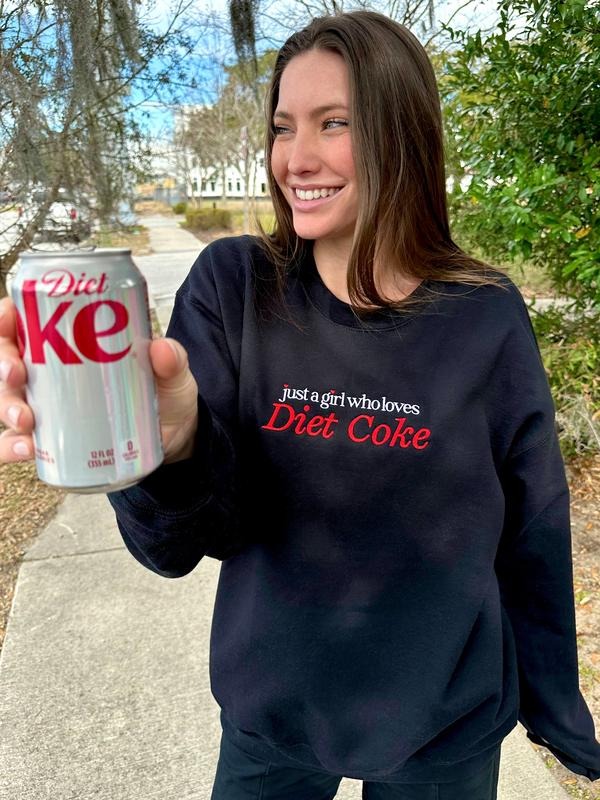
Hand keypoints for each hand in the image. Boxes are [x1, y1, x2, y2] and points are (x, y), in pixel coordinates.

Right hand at [0, 297, 198, 464]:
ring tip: (26, 421)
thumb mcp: (172, 373)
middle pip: (6, 360)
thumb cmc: (164, 392)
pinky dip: (11, 447)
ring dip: (7, 407)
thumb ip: (172, 360)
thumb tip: (161, 348)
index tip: (8, 322)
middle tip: (17, 375)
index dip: (5, 318)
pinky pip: (16, 443)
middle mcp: (49, 371)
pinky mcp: (52, 440)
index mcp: (69, 340)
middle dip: (2, 365)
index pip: (24, 319)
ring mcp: (47, 405)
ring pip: (7, 400)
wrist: (174, 436)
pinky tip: (25, 450)